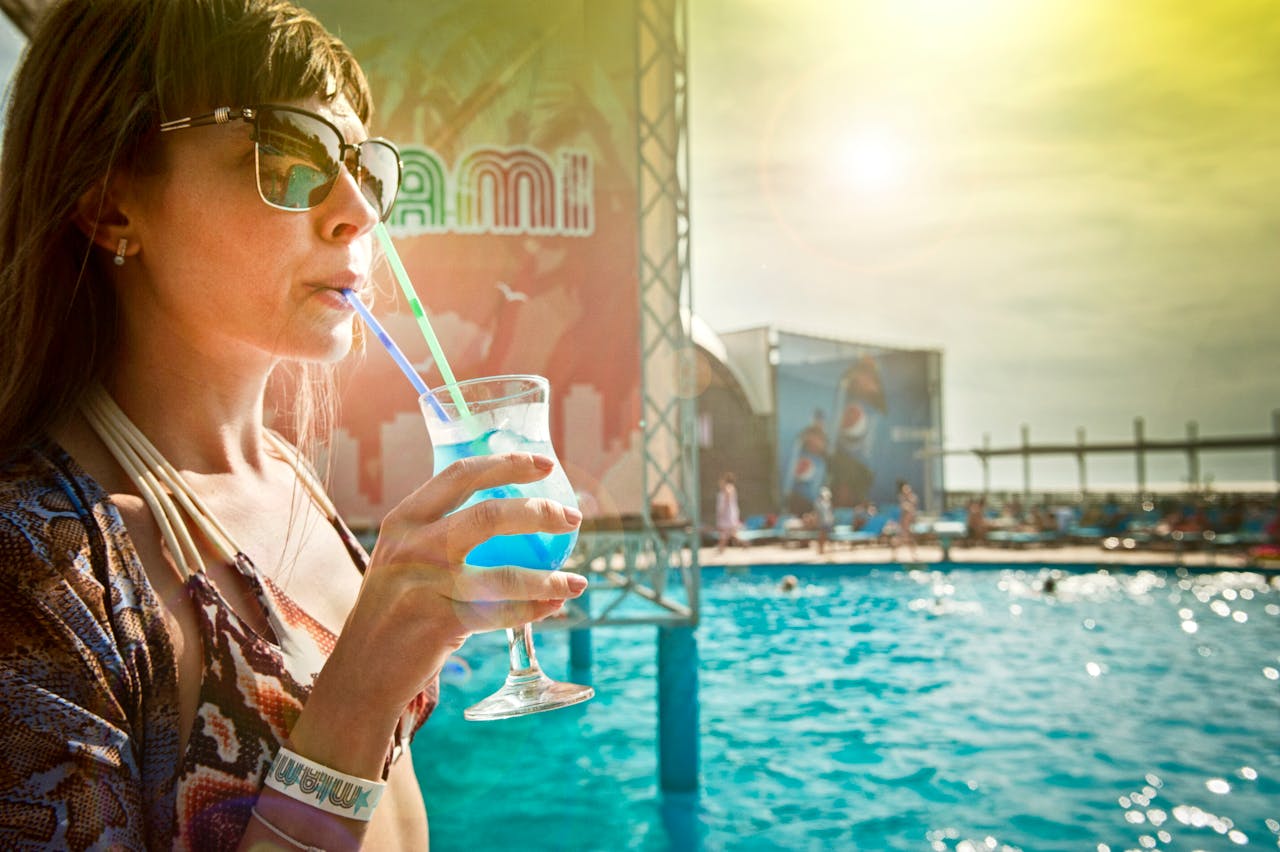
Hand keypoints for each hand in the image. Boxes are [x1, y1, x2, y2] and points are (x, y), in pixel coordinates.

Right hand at [291, 452, 584, 771]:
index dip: (507, 464)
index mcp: (404, 520)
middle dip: (539, 513)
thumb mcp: (401, 558)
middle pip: (488, 516)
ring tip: (579, 582)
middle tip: (572, 517)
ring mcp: (425, 587)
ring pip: (504, 576)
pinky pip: (500, 616)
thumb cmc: (393, 608)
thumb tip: (507, 510)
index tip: (545, 464)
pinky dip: (533, 612)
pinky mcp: (439, 624)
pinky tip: (555, 608)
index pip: (461, 475)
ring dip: (549, 580)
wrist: (361, 670)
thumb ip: (438, 533)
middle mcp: (412, 547)